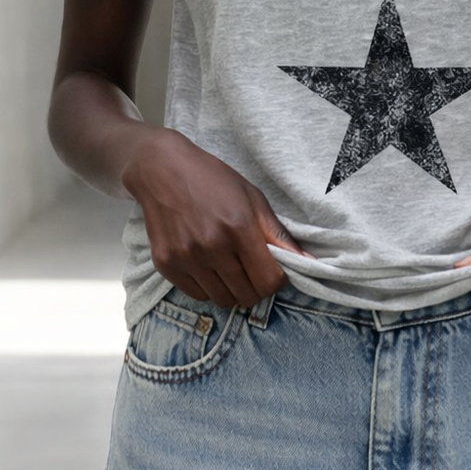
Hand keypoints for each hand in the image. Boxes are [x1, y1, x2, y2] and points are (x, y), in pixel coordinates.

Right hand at [120, 128, 314, 307]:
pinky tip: (207, 265)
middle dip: (255, 287)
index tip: (273, 271)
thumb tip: (309, 262)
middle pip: (247, 296)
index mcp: (238, 228)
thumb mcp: (252, 198)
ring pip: (222, 300)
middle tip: (251, 270)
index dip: (277, 281)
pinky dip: (208, 287)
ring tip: (228, 266)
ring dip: (231, 289)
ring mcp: (186, 258)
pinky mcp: (166, 265)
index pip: (269, 281)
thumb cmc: (212, 179)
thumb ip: (278, 234)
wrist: (161, 169)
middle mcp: (212, 246)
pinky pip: (197, 295)